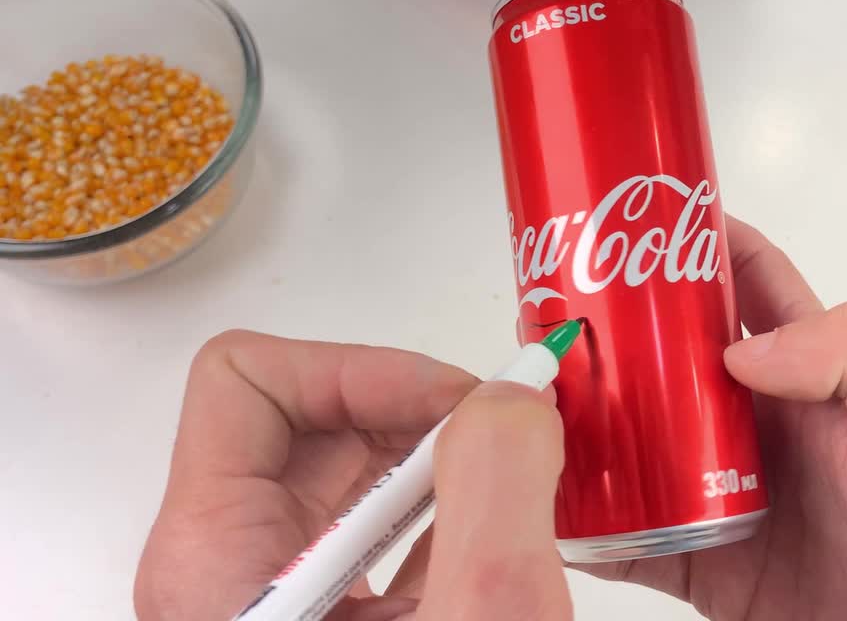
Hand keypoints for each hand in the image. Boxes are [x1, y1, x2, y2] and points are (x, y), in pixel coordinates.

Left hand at [134, 332, 570, 620]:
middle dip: (423, 411)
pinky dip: (447, 508)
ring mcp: (279, 590)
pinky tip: (497, 539)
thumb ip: (495, 490)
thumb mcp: (478, 617)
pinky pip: (378, 522)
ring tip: (514, 486)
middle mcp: (229, 564)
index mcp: (215, 558)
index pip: (247, 379)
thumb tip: (513, 398)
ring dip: (444, 459)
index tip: (459, 404)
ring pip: (352, 467)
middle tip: (510, 434)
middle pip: (311, 415)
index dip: (363, 369)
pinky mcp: (327, 613)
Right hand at [584, 217, 846, 620]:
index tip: (634, 216)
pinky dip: (595, 530)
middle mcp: (768, 430)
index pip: (752, 290)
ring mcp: (737, 500)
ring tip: (540, 413)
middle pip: (673, 366)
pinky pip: (640, 542)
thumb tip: (741, 348)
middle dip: (616, 338)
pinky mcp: (719, 572)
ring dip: (592, 430)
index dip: (698, 246)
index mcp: (821, 377)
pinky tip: (563, 515)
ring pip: (643, 448)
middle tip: (556, 323)